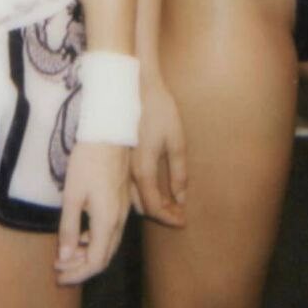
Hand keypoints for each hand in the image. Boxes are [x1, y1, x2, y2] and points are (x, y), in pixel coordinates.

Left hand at [54, 141, 129, 285]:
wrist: (109, 133)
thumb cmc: (87, 161)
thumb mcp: (72, 195)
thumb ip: (69, 228)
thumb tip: (65, 257)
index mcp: (107, 221)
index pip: (96, 262)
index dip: (77, 274)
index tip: (58, 276)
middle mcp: (120, 220)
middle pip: (104, 257)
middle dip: (81, 268)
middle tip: (59, 269)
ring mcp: (123, 210)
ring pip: (109, 244)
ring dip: (88, 254)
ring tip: (66, 253)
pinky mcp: (122, 201)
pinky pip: (112, 231)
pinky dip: (96, 240)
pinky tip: (81, 234)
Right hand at [131, 72, 186, 225]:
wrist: (136, 86)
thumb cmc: (159, 111)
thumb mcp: (176, 141)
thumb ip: (179, 172)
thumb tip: (181, 197)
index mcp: (144, 170)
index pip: (155, 207)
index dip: (170, 218)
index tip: (184, 221)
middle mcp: (130, 172)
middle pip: (143, 207)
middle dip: (161, 214)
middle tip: (179, 214)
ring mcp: (124, 165)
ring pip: (134, 197)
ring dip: (151, 204)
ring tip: (170, 203)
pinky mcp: (123, 156)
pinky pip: (130, 185)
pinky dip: (143, 193)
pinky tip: (156, 188)